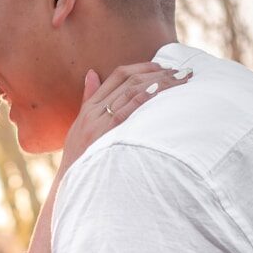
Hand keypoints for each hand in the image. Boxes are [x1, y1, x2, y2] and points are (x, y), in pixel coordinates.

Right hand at [61, 61, 191, 170]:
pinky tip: (160, 91)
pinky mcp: (106, 135)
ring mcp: (99, 123)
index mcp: (89, 108)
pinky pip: (127, 110)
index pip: (117, 76)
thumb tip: (91, 74)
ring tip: (181, 79)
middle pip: (128, 80)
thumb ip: (87, 101)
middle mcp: (94, 112)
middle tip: (180, 72)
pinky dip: (144, 98)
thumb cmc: (78, 161)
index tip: (162, 67)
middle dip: (156, 73)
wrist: (72, 185)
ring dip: (159, 83)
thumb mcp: (78, 128)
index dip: (142, 67)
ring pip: (131, 91)